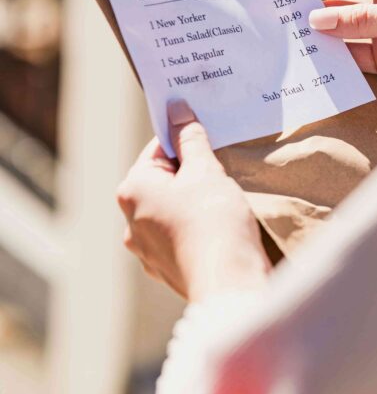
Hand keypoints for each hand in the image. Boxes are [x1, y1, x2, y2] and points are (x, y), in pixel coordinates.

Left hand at [116, 100, 269, 301]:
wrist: (228, 282)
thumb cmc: (214, 220)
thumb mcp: (206, 170)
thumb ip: (190, 139)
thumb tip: (177, 110)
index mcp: (133, 189)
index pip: (158, 149)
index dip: (186, 142)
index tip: (210, 142)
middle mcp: (130, 219)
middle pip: (163, 180)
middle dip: (190, 174)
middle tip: (220, 175)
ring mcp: (145, 249)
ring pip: (170, 209)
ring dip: (192, 203)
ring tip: (221, 205)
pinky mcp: (164, 269)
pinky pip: (178, 237)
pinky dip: (194, 230)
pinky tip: (217, 230)